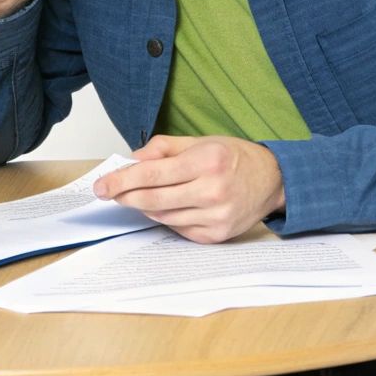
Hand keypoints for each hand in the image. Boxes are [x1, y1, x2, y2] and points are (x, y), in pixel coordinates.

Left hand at [93, 135, 286, 244]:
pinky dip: (167, 217)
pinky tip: (171, 206)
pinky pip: (177, 229)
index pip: (152, 173)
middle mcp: (213, 190)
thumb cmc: (236, 158)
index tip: (102, 185)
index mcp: (208, 161)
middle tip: (109, 193)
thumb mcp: (201, 141)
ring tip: (143, 195)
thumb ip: (164, 148)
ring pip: (162, 216)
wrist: (273, 180)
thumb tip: (131, 160)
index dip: (121, 180)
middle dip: (124, 196)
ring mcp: (215, 216)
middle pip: (152, 200)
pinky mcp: (216, 235)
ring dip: (145, 207)